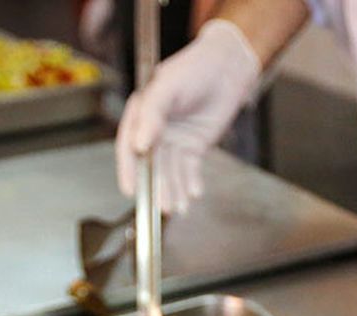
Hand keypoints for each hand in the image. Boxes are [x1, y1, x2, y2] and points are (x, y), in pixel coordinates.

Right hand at [115, 19, 260, 213]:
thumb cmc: (194, 68)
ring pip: (171, 171)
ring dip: (174, 190)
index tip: (131, 191)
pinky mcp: (194, 146)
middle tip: (161, 206)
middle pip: (152, 164)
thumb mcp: (167, 87)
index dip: (129, 170)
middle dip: (157, 186)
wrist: (227, 67)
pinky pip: (190, 169)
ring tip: (177, 207)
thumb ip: (152, 115)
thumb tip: (139, 145)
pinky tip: (194, 194)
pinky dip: (191, 183)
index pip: (129, 147)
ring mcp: (175, 140)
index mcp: (141, 114)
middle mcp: (155, 130)